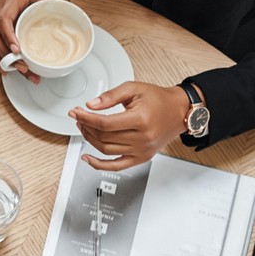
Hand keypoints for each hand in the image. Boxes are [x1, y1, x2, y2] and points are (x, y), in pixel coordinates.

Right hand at [0, 0, 68, 83]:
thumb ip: (63, 5)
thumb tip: (76, 23)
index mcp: (12, 1)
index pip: (4, 21)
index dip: (9, 38)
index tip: (18, 51)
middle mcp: (1, 12)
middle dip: (8, 57)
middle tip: (25, 69)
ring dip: (4, 61)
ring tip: (20, 72)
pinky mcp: (0, 23)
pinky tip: (6, 68)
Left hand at [69, 82, 189, 170]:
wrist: (179, 111)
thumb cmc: (158, 99)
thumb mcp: (134, 89)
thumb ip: (110, 96)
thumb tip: (90, 105)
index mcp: (140, 120)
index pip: (105, 124)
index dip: (86, 118)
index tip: (75, 113)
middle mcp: (142, 138)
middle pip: (103, 137)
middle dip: (86, 126)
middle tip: (79, 117)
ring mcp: (142, 150)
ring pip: (106, 150)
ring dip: (89, 139)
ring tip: (84, 128)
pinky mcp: (142, 158)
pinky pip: (116, 166)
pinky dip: (99, 165)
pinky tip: (87, 158)